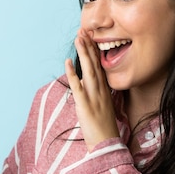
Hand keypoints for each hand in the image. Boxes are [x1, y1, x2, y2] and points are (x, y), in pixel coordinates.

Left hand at [64, 29, 119, 150]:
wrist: (107, 144)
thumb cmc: (104, 127)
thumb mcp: (103, 105)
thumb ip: (97, 92)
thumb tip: (88, 82)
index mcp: (105, 90)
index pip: (100, 65)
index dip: (94, 50)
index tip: (90, 37)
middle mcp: (100, 90)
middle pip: (95, 64)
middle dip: (89, 46)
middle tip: (84, 30)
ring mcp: (94, 97)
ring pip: (88, 71)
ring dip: (83, 54)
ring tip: (79, 38)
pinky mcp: (85, 105)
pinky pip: (78, 87)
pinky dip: (72, 73)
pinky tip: (68, 61)